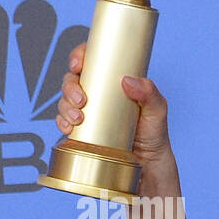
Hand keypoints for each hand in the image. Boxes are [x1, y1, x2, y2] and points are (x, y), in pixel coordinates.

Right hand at [56, 41, 177, 191]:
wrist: (148, 162)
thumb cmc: (154, 132)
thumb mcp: (157, 110)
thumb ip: (149, 93)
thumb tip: (127, 81)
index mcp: (113, 82)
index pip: (92, 61)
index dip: (79, 56)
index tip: (77, 64)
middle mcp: (98, 93)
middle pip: (73, 80)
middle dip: (70, 87)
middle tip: (81, 100)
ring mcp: (88, 110)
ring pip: (65, 99)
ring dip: (65, 106)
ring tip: (78, 118)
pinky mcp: (81, 128)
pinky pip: (64, 120)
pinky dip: (61, 122)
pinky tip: (68, 128)